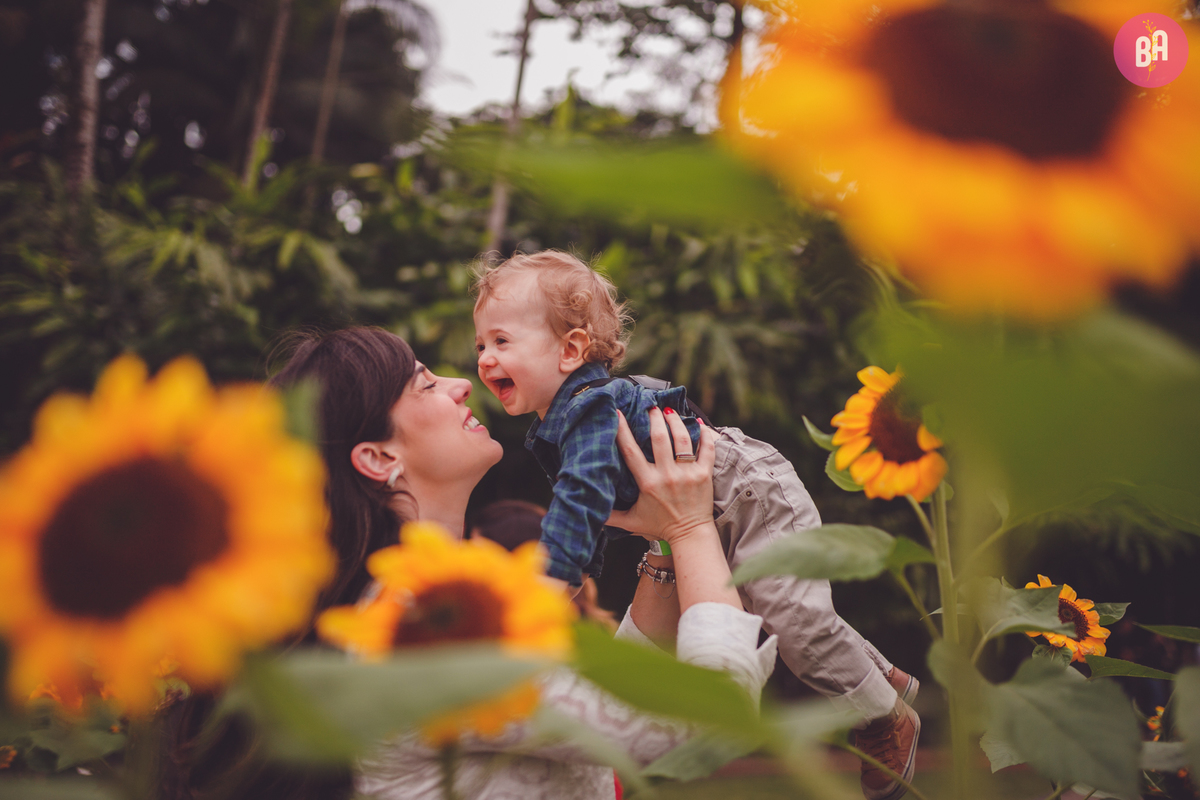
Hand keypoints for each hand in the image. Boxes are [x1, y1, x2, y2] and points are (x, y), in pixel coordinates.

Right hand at [606, 407, 715, 546]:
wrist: (689, 535)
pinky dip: (705, 433)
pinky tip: (698, 422)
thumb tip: (588, 508)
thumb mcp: (631, 521)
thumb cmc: (659, 526)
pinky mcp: (704, 475)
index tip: (618, 412)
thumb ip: (610, 515)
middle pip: (659, 438)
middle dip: (654, 418)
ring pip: (682, 439)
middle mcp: (667, 476)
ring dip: (675, 421)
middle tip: (650, 407)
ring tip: (669, 411)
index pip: (631, 451)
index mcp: (647, 483)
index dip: (623, 430)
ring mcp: (687, 474)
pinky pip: (707, 448)